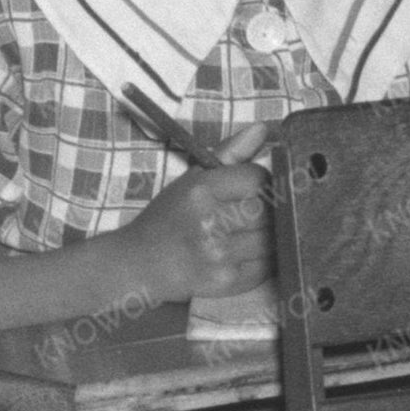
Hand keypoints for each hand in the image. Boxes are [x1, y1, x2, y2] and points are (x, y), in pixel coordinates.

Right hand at [121, 164, 267, 302]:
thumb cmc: (168, 218)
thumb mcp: (191, 179)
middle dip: (267, 209)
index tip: (252, 187)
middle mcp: (208, 222)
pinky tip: (246, 253)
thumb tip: (263, 129)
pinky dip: (264, 259)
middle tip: (253, 212)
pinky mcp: (226, 281)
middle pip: (268, 209)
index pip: (258, 178)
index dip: (261, 181)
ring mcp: (218, 255)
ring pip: (272, 238)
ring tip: (249, 232)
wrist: (137, 265)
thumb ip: (229, 153)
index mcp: (200, 191)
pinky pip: (267, 266)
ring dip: (268, 235)